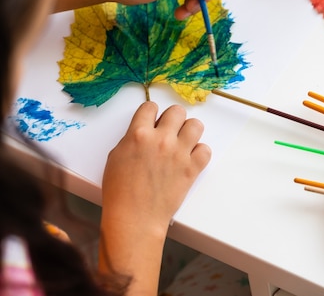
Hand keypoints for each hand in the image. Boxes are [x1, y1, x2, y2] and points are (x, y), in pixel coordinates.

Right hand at [98, 102, 210, 292]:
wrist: (135, 218)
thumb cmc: (120, 191)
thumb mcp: (116, 157)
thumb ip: (132, 139)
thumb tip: (144, 131)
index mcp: (138, 134)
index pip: (150, 107)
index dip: (151, 114)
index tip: (153, 122)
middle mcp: (161, 139)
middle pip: (178, 111)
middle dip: (173, 119)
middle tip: (169, 132)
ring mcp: (179, 153)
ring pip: (196, 125)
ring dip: (189, 132)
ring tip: (182, 144)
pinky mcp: (192, 168)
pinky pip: (206, 149)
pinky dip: (200, 153)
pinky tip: (189, 160)